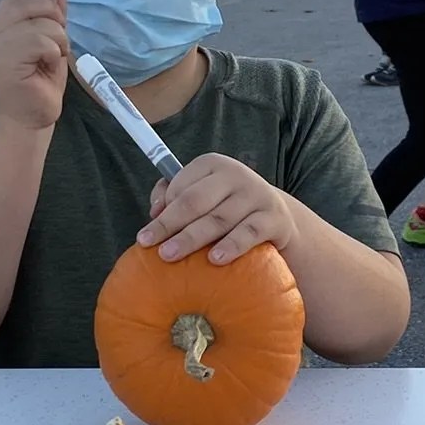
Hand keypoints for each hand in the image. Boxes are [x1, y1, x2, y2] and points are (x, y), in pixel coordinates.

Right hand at [0, 0, 68, 130]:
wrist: (29, 120)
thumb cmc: (40, 85)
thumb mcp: (52, 43)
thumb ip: (53, 18)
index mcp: (1, 27)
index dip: (42, 1)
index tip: (54, 24)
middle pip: (26, 1)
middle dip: (52, 16)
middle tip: (57, 40)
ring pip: (40, 23)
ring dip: (58, 39)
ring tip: (53, 57)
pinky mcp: (6, 61)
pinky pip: (39, 41)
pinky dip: (53, 52)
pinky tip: (48, 66)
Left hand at [138, 154, 299, 264]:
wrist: (277, 217)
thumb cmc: (227, 206)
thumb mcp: (203, 195)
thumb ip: (174, 196)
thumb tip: (155, 212)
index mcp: (212, 165)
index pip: (181, 186)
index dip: (163, 208)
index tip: (148, 233)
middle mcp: (235, 175)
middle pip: (195, 201)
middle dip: (169, 224)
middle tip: (148, 245)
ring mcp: (256, 195)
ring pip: (219, 219)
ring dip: (192, 238)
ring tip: (170, 254)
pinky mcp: (273, 218)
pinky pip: (250, 233)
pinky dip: (232, 246)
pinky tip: (215, 259)